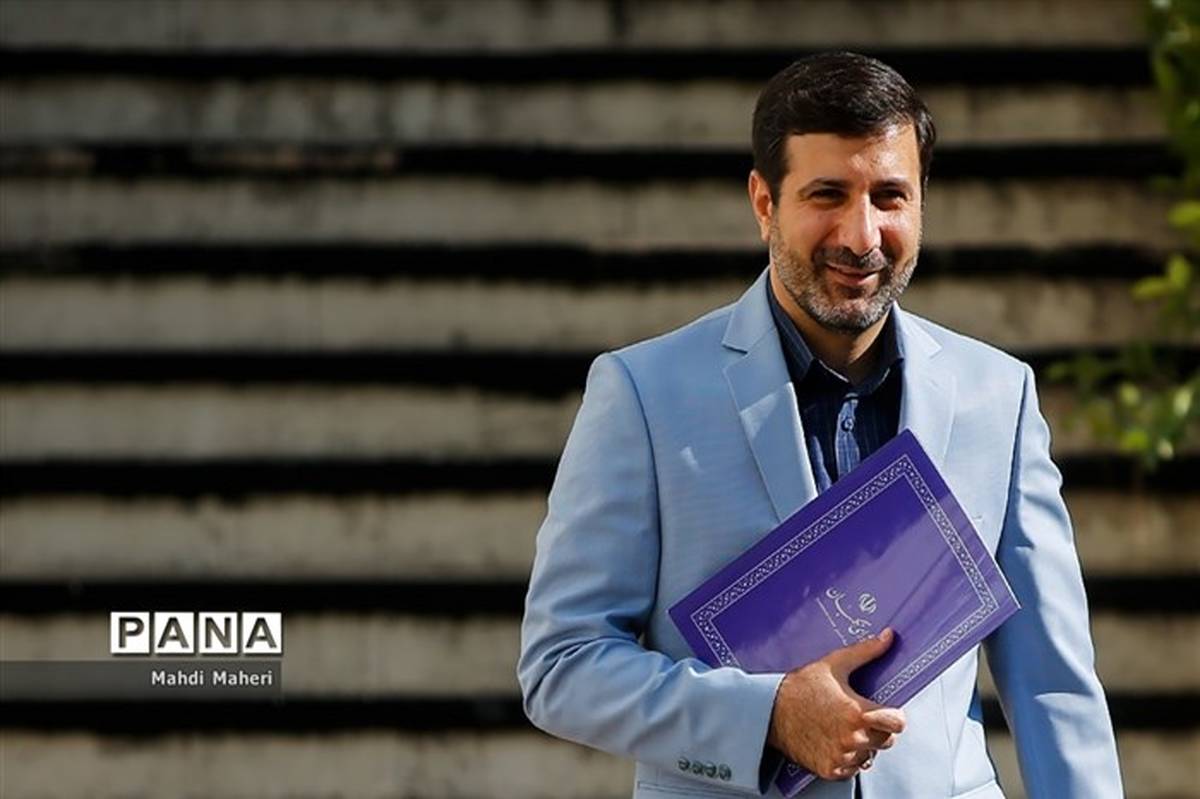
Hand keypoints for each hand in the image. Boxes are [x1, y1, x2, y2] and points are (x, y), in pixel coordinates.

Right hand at [766, 628, 905, 780]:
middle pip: (886, 741)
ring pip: (870, 755)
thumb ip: (866, 652)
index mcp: (857, 713)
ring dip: (863, 745)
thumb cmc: (799, 688)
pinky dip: (847, 758)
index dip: (893, 716)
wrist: (769, 711)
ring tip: (842, 728)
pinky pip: (852, 769)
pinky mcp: (830, 769)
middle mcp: (852, 739)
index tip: (884, 711)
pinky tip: (833, 740)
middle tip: (858, 717)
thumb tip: (888, 638)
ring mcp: (841, 757)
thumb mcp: (834, 664)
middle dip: (877, 729)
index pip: (897, 723)